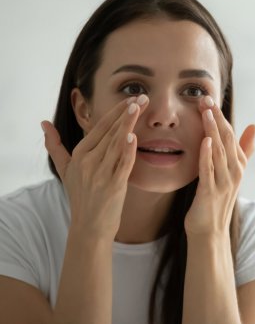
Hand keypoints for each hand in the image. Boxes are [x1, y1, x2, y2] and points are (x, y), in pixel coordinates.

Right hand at [41, 95, 148, 239]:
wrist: (89, 226)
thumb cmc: (80, 195)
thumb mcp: (65, 169)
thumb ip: (55, 145)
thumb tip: (43, 123)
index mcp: (80, 154)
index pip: (100, 127)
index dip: (116, 112)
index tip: (131, 98)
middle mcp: (89, 161)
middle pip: (110, 132)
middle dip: (127, 112)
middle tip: (143, 97)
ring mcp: (100, 173)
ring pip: (116, 143)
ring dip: (128, 124)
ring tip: (139, 107)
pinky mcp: (113, 186)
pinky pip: (122, 165)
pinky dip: (127, 151)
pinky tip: (132, 137)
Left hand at [184, 96, 254, 235]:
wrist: (209, 231)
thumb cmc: (217, 200)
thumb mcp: (232, 173)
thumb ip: (243, 150)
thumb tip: (254, 126)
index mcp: (238, 165)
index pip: (231, 135)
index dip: (221, 116)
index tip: (209, 99)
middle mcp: (234, 172)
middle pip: (226, 140)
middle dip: (217, 118)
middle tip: (205, 99)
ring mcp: (223, 183)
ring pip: (219, 152)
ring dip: (212, 131)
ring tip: (206, 112)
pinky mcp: (210, 193)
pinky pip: (209, 170)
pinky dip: (207, 155)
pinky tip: (204, 141)